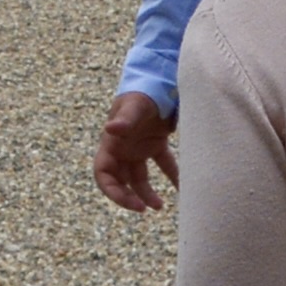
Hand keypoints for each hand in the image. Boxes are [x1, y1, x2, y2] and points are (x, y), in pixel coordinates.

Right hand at [93, 92, 179, 212]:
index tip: (129, 202)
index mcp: (111, 143)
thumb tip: (111, 128)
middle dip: (129, 197)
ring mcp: (139, 147)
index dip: (112, 191)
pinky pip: (163, 165)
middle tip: (144, 208)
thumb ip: (124, 119)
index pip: (103, 174)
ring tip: (160, 206)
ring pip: (140, 178)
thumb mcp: (133, 106)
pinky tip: (182, 187)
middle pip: (120, 181)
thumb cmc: (141, 92)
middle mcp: (122, 149)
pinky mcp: (155, 144)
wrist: (159, 78)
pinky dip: (172, 176)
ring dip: (147, 193)